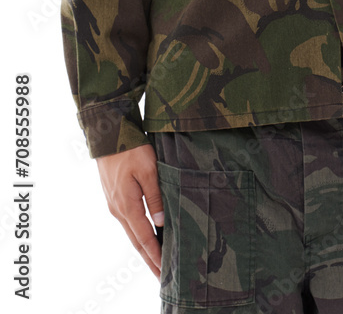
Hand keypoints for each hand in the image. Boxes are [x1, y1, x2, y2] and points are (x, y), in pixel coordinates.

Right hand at [96, 143, 163, 278]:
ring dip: (144, 250)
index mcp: (127, 205)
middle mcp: (118, 210)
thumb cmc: (130, 148)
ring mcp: (115, 205)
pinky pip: (129, 224)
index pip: (144, 237)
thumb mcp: (148, 169)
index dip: (155, 255)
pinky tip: (146, 238)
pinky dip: (138, 236)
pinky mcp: (115, 198)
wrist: (108, 134)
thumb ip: (155, 195)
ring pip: (132, 233)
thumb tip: (161, 222)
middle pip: (136, 242)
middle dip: (149, 260)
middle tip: (162, 278)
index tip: (165, 271)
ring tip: (156, 263)